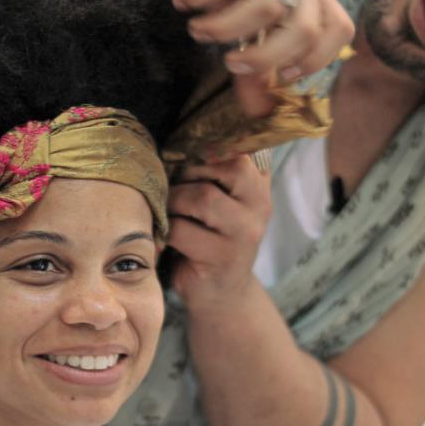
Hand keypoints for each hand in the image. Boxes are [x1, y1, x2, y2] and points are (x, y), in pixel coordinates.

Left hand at [166, 156, 270, 307]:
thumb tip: (182, 133)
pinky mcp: (222, 258)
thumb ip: (214, 167)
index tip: (187, 150)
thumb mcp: (220, 198)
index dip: (214, 142)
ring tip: (168, 210)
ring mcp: (245, 233)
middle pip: (230, 166)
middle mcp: (261, 205)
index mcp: (259, 183)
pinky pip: (182, 230)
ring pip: (203, 197)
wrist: (220, 292)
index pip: (246, 146)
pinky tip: (163, 236)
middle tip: (174, 184)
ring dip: (174, 200)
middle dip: (190, 170)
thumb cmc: (209, 235)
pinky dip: (165, 230)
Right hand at [172, 0, 353, 106]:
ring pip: (265, 4)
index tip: (281, 76)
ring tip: (197, 30)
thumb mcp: (241, 23)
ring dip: (224, 27)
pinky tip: (182, 0)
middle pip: (304, 26)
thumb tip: (256, 114)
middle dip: (267, 57)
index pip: (337, 29)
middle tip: (231, 64)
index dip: (315, 59)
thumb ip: (252, 67)